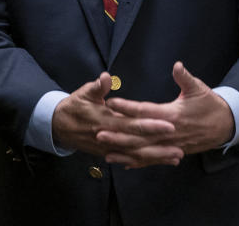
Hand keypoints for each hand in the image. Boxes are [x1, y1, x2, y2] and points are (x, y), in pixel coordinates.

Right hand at [52, 72, 182, 166]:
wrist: (59, 126)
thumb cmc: (74, 106)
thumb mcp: (83, 93)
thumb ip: (97, 87)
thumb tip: (106, 77)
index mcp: (105, 121)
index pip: (132, 124)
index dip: (151, 125)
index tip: (169, 124)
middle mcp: (109, 138)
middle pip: (138, 144)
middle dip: (159, 147)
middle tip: (179, 148)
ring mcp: (109, 148)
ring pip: (135, 155)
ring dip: (156, 158)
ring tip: (176, 158)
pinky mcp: (109, 153)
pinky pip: (129, 159)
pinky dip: (145, 161)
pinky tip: (160, 161)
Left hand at [99, 62, 234, 166]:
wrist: (225, 126)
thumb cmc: (210, 105)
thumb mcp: (199, 88)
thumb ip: (185, 78)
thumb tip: (177, 65)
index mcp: (172, 115)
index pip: (145, 111)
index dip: (127, 108)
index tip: (111, 103)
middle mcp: (168, 133)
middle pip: (139, 135)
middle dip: (119, 135)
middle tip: (99, 132)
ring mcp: (170, 145)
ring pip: (144, 151)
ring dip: (124, 152)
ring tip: (105, 151)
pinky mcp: (172, 152)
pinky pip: (152, 159)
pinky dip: (137, 162)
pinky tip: (123, 163)